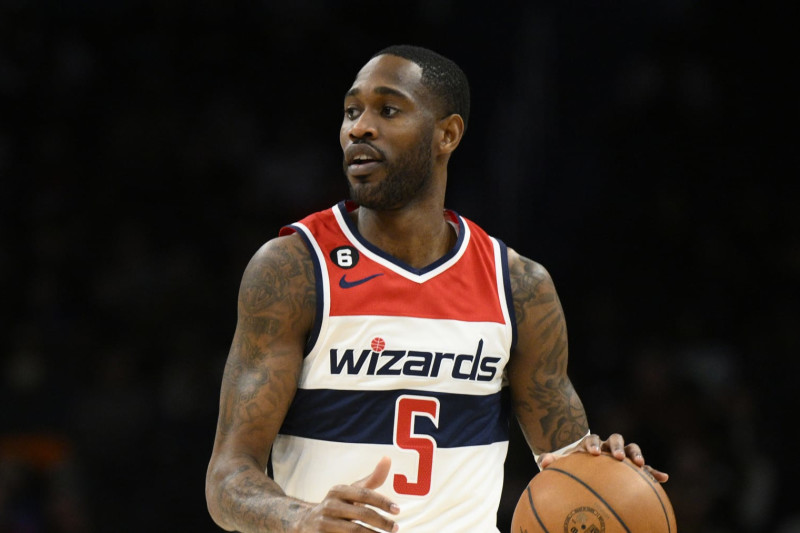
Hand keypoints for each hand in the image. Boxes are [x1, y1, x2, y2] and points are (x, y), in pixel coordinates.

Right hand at [294, 456, 399, 531]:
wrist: (305, 524)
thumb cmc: (337, 506)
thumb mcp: (350, 492)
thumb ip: (371, 480)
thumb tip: (387, 458)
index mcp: (338, 491)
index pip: (364, 494)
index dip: (382, 502)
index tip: (397, 510)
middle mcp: (330, 506)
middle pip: (362, 514)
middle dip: (382, 522)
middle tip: (396, 528)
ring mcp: (323, 523)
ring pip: (354, 531)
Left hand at [539, 433, 668, 482]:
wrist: (585, 463)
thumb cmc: (573, 464)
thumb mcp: (562, 462)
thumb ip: (551, 461)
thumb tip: (543, 462)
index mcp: (591, 443)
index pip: (593, 439)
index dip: (592, 444)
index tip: (592, 454)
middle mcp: (608, 445)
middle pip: (616, 439)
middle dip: (618, 446)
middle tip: (618, 457)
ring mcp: (622, 454)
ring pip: (632, 448)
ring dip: (636, 454)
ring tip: (641, 465)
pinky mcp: (632, 467)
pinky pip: (646, 469)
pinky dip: (654, 472)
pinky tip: (664, 479)